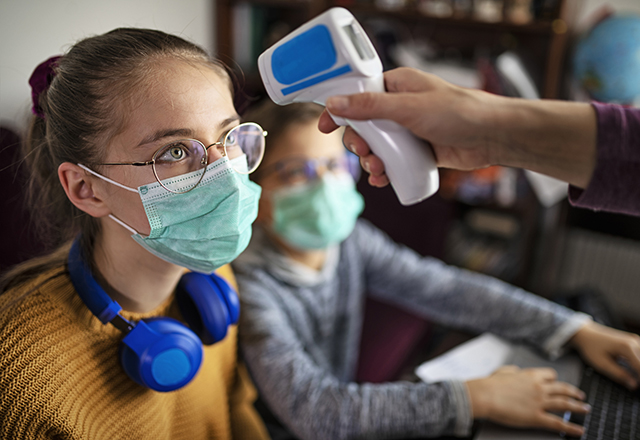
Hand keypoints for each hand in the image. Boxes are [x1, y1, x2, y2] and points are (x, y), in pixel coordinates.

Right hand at [318, 66, 595, 188]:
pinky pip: (394, 161)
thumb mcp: (407, 108)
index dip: (340, 112)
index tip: (324, 127)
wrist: (492, 136)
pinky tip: (383, 180)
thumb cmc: (456, 112)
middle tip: (363, 153)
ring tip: (377, 171)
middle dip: (359, 143)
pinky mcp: (419, 151)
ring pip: (378, 147)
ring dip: (371, 161)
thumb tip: (334, 104)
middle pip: (365, 126)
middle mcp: (401, 107)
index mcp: (397, 87)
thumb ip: (369, 107)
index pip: (359, 97)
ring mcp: (410, 130)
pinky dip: (385, 171)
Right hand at [466, 366, 588, 437]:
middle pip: (563, 389)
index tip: (559, 383)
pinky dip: (571, 428)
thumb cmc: (490, 384)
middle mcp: (539, 387)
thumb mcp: (503, 371)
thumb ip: (512, 371)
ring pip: (565, 404)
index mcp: (530, 375)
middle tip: (581, 396)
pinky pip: (558, 423)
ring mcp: (539, 402)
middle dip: (574, 393)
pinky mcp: (536, 417)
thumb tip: (516, 371)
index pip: (551, 375)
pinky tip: (580, 430)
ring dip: (578, 407)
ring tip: (586, 410)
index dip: (556, 380)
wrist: (485, 395)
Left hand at [569, 321, 639, 389]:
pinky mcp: (634, 341)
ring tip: (634, 379)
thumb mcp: (602, 364)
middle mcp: (634, 342)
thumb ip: (619, 374)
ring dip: (639, 369)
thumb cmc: (591, 347)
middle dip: (639, 375)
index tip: (637, 387)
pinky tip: (634, 371)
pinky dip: (639, 362)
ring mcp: (635, 340)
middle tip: (634, 385)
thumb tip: (634, 385)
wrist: (585, 333)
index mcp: (627, 348)